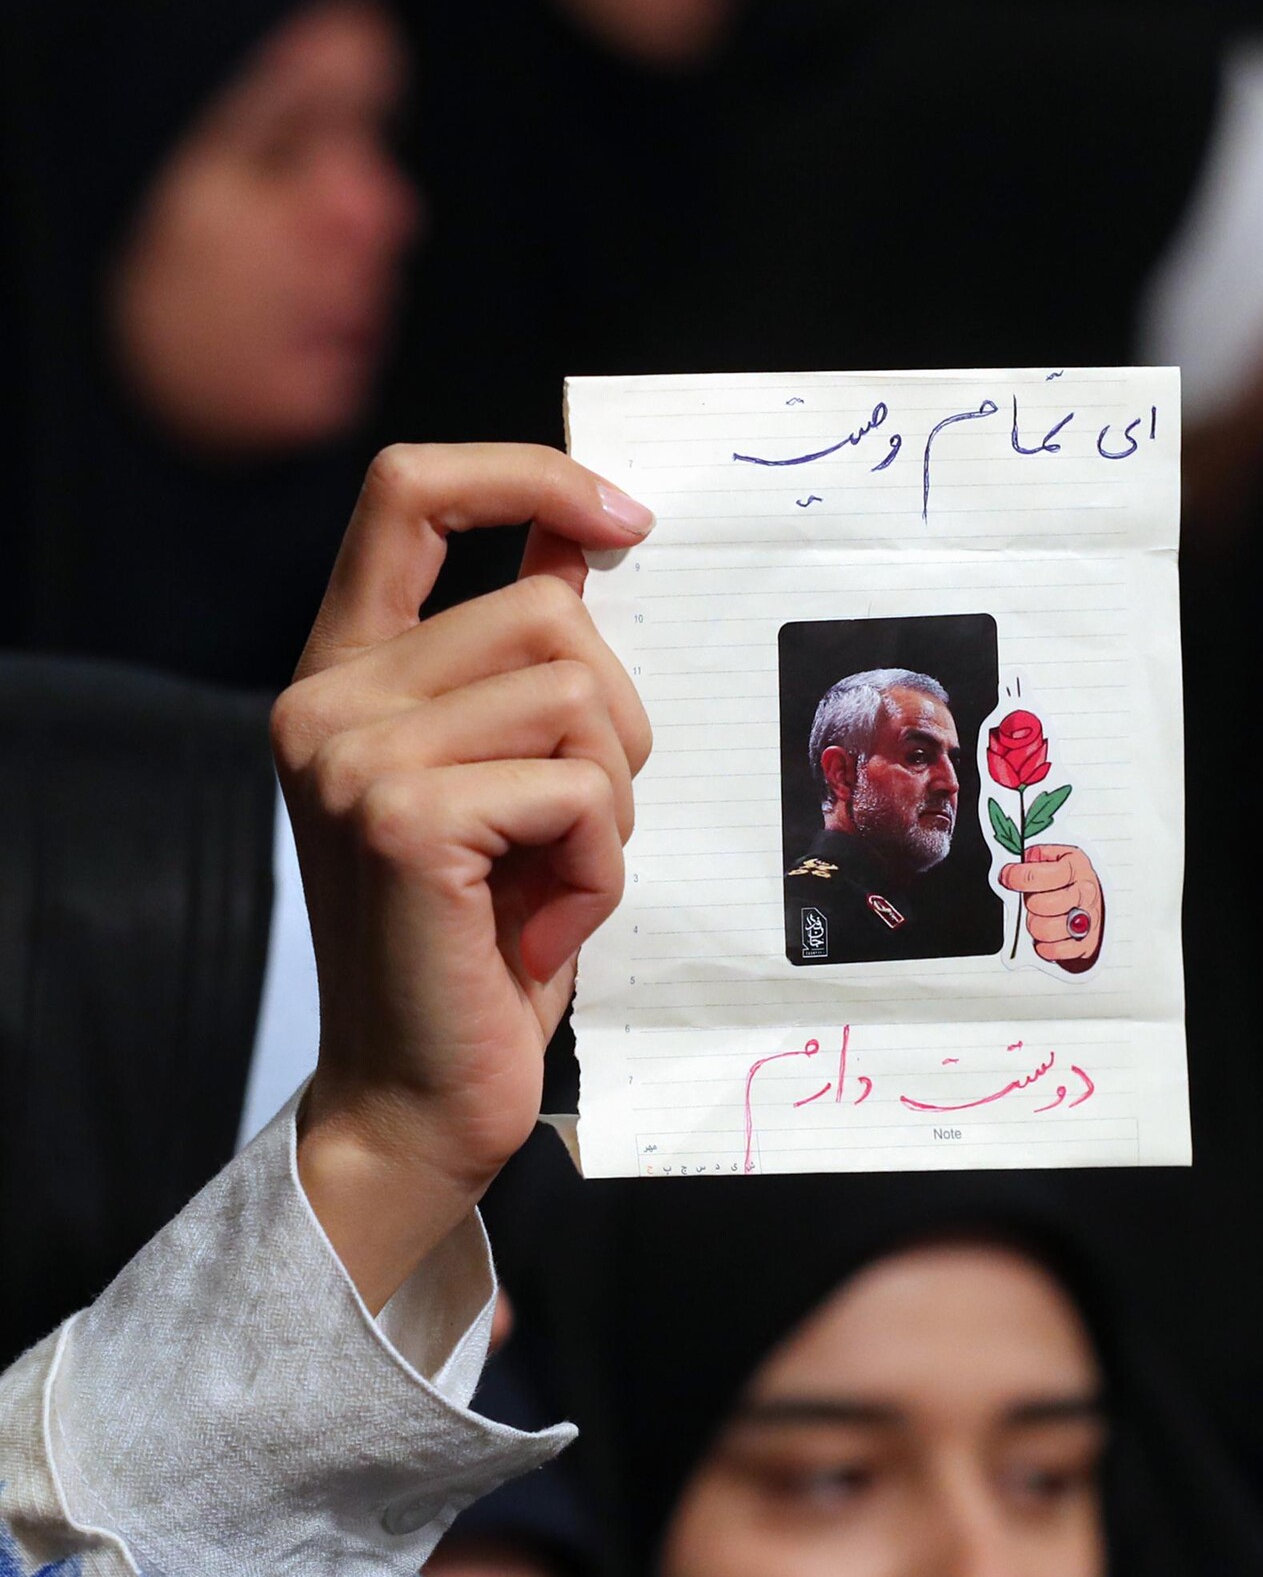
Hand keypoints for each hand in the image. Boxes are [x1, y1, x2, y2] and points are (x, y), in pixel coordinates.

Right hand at [273, 443, 653, 1306]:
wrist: (418, 1099)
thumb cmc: (476, 945)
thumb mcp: (504, 781)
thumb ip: (520, 665)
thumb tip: (583, 544)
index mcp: (343, 675)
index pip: (408, 492)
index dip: (526, 477)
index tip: (623, 520)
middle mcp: (326, 700)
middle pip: (549, 613)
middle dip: (614, 726)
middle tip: (578, 832)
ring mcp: (353, 755)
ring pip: (578, 694)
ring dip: (609, 807)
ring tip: (554, 886)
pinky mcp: (402, 817)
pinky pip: (580, 789)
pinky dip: (599, 870)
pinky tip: (542, 931)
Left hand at [999, 843, 1102, 970]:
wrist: (1097, 899)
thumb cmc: (1071, 879)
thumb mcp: (1057, 856)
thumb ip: (1037, 855)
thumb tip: (1020, 860)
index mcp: (1075, 868)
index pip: (1037, 875)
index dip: (1016, 877)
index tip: (1007, 876)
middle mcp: (1084, 893)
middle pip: (1040, 904)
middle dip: (1029, 902)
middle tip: (1031, 900)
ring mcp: (1087, 919)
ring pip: (1044, 929)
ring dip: (1035, 926)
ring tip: (1039, 918)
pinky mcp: (1085, 943)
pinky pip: (1055, 951)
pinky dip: (1045, 947)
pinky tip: (1045, 937)